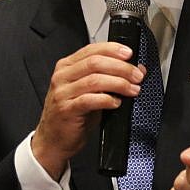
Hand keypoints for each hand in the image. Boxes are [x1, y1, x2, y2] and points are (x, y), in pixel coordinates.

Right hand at [31, 42, 144, 179]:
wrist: (53, 140)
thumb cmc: (72, 115)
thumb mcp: (88, 91)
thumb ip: (107, 78)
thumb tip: (134, 70)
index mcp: (67, 66)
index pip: (92, 49)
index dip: (113, 49)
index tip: (130, 54)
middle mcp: (62, 76)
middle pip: (95, 62)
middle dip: (121, 67)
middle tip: (137, 75)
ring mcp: (63, 93)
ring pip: (94, 80)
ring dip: (118, 83)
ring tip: (132, 89)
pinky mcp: (66, 109)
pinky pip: (89, 100)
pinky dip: (106, 100)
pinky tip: (116, 102)